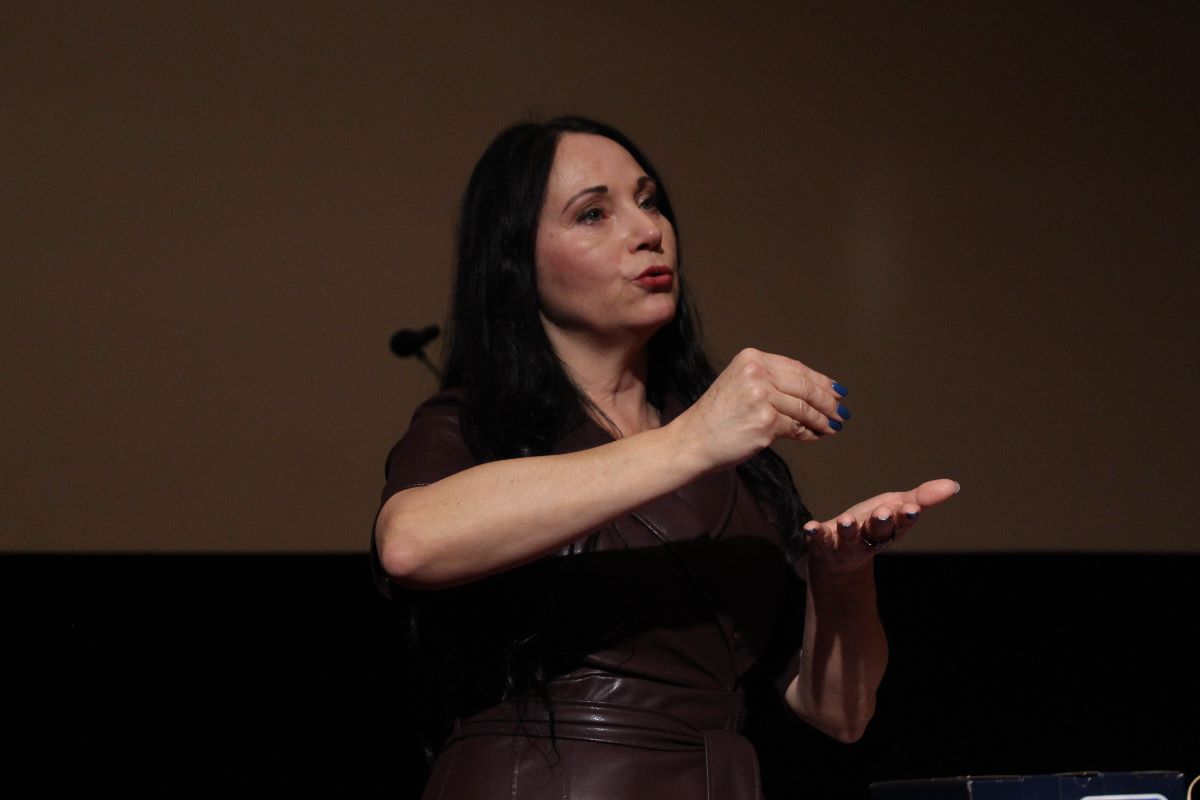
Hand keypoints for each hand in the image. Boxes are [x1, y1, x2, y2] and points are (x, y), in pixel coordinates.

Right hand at [673, 348, 850, 472]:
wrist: (692, 440)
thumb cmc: (716, 418)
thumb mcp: (741, 386)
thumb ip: (772, 383)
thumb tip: (815, 393)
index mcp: (751, 358)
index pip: (796, 368)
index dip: (820, 381)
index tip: (836, 390)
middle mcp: (756, 372)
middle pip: (805, 386)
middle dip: (827, 401)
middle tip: (841, 411)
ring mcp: (761, 396)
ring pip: (804, 408)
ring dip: (822, 419)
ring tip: (833, 426)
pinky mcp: (765, 421)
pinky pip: (796, 427)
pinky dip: (809, 433)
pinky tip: (815, 436)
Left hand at [803, 479, 959, 573]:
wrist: (839, 558)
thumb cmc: (871, 525)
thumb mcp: (896, 507)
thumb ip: (922, 497)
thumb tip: (954, 485)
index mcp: (889, 528)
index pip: (901, 522)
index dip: (906, 516)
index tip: (912, 508)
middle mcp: (869, 538)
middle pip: (877, 532)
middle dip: (881, 523)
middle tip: (883, 514)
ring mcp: (845, 543)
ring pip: (849, 538)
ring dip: (849, 530)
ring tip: (847, 521)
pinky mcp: (823, 544)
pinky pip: (819, 539)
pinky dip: (815, 534)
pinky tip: (810, 527)